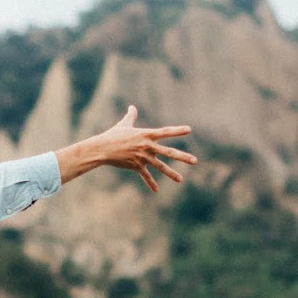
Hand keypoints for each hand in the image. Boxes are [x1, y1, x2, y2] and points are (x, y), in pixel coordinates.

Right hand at [60, 105, 197, 191]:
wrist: (103, 148)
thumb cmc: (113, 135)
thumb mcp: (123, 124)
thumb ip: (131, 116)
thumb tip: (132, 107)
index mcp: (146, 134)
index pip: (165, 132)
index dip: (177, 131)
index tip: (189, 130)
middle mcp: (147, 146)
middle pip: (168, 152)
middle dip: (182, 157)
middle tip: (195, 161)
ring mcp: (142, 157)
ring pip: (160, 166)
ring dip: (171, 174)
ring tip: (180, 180)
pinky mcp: (136, 166)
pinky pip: (146, 176)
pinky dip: (151, 183)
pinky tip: (156, 190)